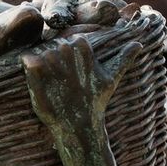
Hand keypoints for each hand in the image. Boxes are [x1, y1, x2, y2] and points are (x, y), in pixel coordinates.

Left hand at [22, 36, 142, 143]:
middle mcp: (68, 57)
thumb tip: (138, 44)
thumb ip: (123, 59)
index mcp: (84, 53)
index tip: (72, 64)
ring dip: (44, 59)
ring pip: (43, 52)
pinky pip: (28, 62)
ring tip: (48, 75)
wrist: (78, 126)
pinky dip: (28, 64)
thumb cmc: (95, 101)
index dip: (72, 50)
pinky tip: (33, 71)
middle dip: (58, 54)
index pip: (75, 40)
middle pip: (58, 45)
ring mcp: (51, 69)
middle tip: (60, 72)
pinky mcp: (36, 81)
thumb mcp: (111, 79)